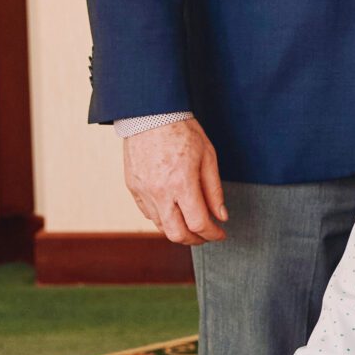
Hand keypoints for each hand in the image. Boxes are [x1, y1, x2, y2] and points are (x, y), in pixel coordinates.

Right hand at [122, 117, 226, 243]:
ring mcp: (143, 192)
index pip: (198, 223)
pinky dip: (162, 218)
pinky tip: (174, 211)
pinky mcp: (132, 188)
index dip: (213, 234)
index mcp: (181, 183)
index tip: (221, 233)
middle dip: (195, 240)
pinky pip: (148, 214)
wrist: (150, 114)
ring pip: (160, 226)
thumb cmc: (182, 131)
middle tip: (207, 235)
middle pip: (176, 234)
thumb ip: (214, 190)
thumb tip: (221, 216)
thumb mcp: (208, 156)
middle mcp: (159, 192)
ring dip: (178, 230)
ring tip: (192, 223)